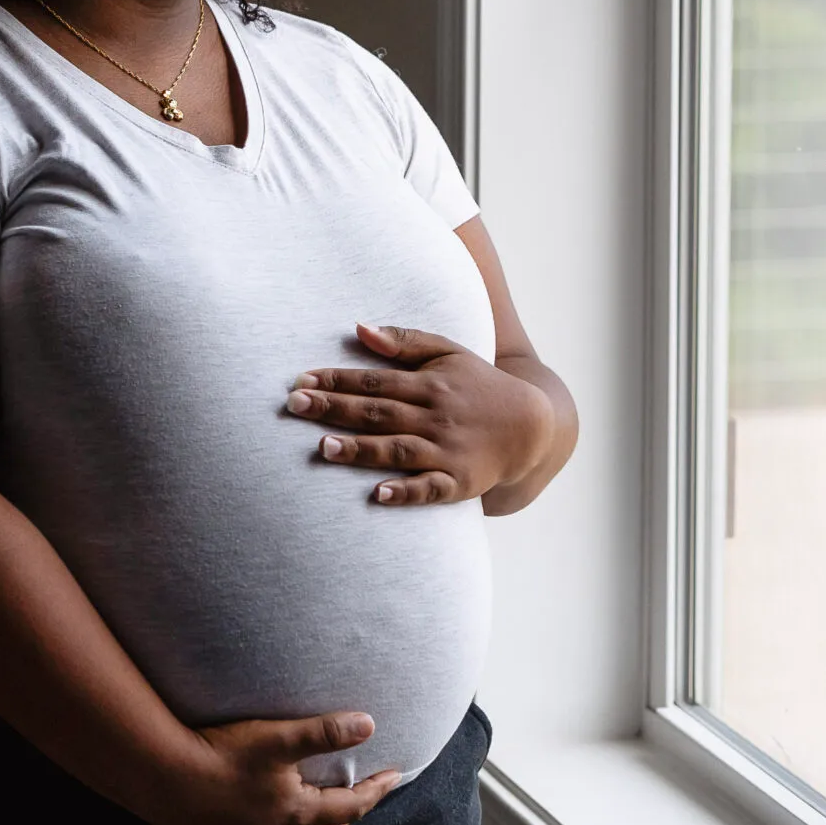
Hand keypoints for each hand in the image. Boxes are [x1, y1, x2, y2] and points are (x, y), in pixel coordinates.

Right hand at [150, 710, 401, 824]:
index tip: (394, 776)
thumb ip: (325, 732)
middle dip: (350, 812)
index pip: (350, 806)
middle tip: (366, 794)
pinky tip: (273, 820)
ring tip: (324, 809)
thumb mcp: (278, 738)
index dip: (375, 790)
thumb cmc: (223, 754)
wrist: (163, 778)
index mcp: (295, 813)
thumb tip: (370, 724)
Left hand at [287, 323, 554, 504]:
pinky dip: (405, 493)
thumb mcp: (449, 353)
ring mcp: (447, 451)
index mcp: (431, 384)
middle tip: (295, 405)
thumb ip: (405, 342)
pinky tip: (379, 495)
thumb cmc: (479, 386)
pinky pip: (430, 489)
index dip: (337, 379)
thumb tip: (359, 329)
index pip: (376, 380)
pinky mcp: (458, 483)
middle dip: (335, 408)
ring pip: (397, 450)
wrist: (530, 427)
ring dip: (360, 449)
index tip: (301, 380)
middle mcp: (437, 416)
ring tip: (322, 448)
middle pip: (378, 412)